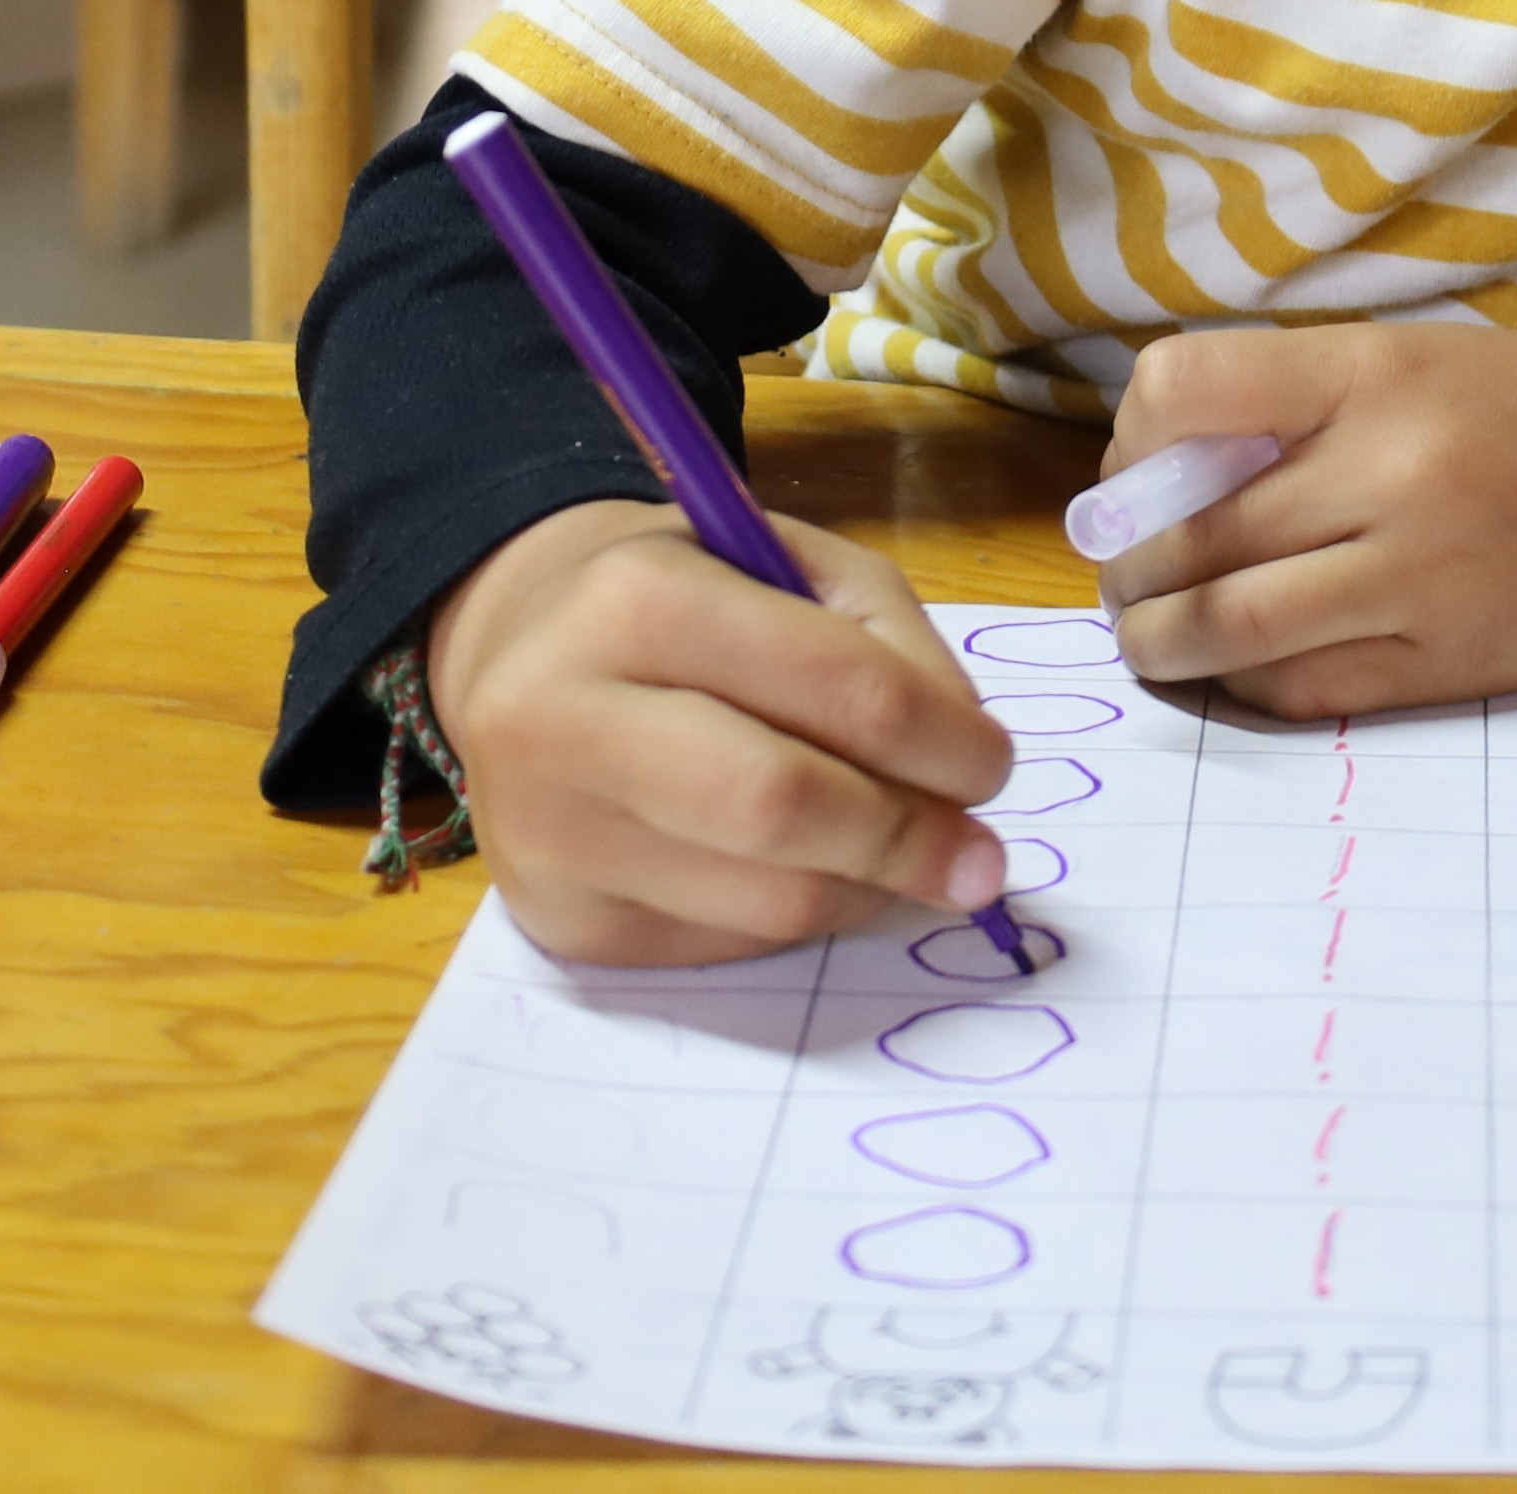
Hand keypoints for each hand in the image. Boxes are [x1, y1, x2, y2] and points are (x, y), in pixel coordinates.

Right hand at [422, 497, 1017, 966]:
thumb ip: (892, 651)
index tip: (993, 769)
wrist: (522, 656)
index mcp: (638, 596)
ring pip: (767, 902)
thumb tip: (965, 781)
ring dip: (869, 889)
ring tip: (897, 852)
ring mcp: (550, 833)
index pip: (839, 688)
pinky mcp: (561, 922)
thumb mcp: (795, 568)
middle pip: (782, 809)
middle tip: (981, 857)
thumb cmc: (691, 599)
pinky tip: (802, 869)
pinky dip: (799, 919)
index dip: (945, 743)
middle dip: (911, 839)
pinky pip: (727, 947)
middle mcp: (565, 716)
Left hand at [1089, 324, 1516, 717]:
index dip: (1128, 440)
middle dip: (1127, 563)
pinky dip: (1238, 684)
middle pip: (1192, 530)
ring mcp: (1415, 578)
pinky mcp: (1443, 665)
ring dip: (1159, 639)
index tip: (1133, 472)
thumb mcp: (1411, 358)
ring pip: (1229, 624)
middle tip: (1121, 573)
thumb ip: (1294, 400)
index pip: (1184, 388)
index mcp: (1370, 373)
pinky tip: (1228, 670)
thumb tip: (1157, 469)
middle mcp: (1387, 471)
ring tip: (1148, 633)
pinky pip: (1298, 688)